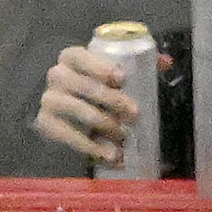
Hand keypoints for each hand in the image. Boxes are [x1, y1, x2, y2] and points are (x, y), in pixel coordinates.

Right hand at [32, 41, 145, 162]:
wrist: (68, 114)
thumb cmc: (97, 87)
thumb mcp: (116, 73)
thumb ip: (141, 64)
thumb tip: (166, 62)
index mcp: (72, 58)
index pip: (80, 56)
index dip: (100, 66)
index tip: (122, 79)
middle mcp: (56, 76)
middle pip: (83, 85)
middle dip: (112, 100)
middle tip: (134, 115)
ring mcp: (49, 100)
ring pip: (76, 110)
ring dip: (103, 124)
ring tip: (123, 136)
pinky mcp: (45, 124)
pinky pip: (67, 135)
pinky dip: (90, 147)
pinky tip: (109, 155)